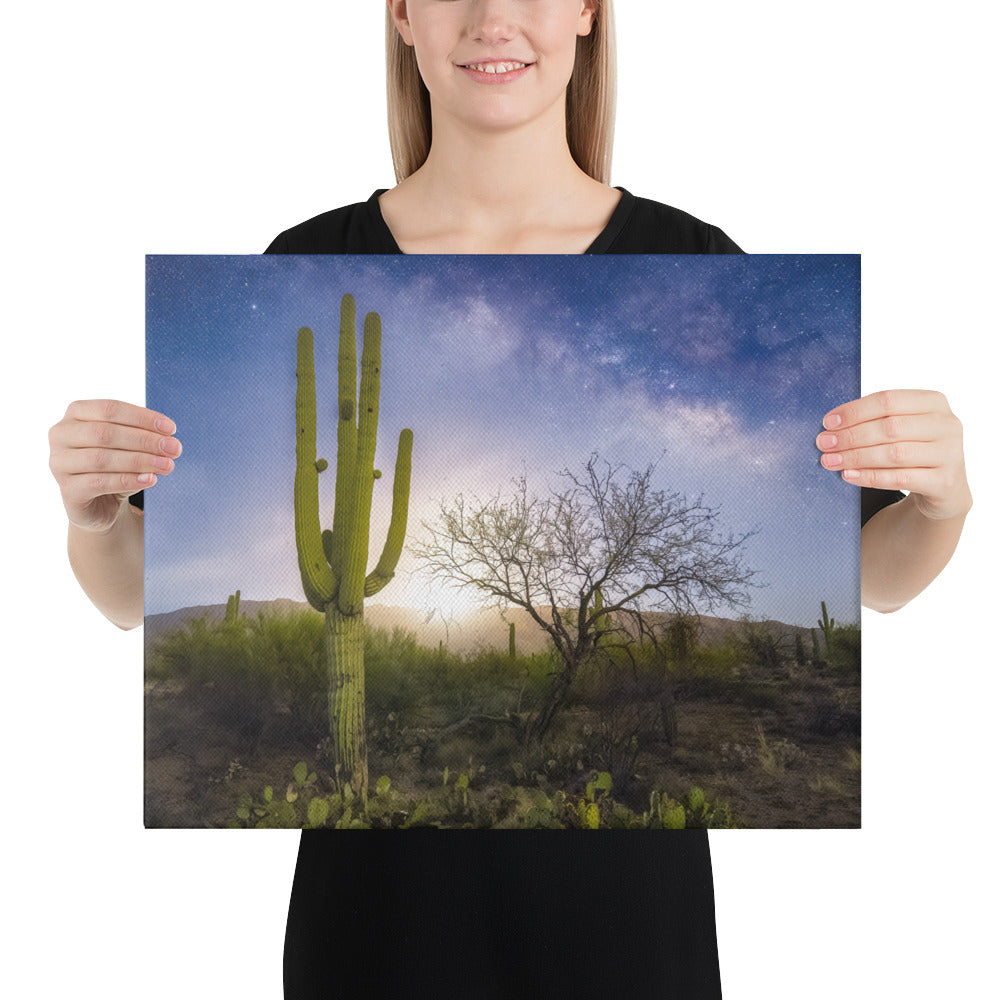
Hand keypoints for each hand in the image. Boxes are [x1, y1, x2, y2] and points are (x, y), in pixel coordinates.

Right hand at [49, 399, 181, 532]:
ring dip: (140, 461)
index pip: (110, 409)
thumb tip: (168, 440)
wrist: (101, 503)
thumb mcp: (128, 446)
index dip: (142, 417)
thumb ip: (142, 437)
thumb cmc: (115, 465)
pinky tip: (150, 479)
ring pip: (102, 458)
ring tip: (167, 465)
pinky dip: (128, 480)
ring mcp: (59, 463)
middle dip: (145, 440)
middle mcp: (61, 435)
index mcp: (76, 414)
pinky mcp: (67, 490)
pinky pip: (99, 483)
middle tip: (174, 448)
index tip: (171, 429)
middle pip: (106, 433)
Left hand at [816, 389, 970, 520]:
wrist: (945, 488)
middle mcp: (947, 425)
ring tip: (829, 461)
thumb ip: (875, 420)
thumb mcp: (902, 428)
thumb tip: (831, 425)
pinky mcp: (945, 482)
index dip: (855, 411)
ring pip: (894, 453)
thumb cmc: (914, 451)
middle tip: (824, 443)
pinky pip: (900, 479)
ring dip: (856, 457)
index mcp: (934, 402)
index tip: (828, 422)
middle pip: (890, 427)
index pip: (889, 400)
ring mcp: (950, 454)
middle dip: (851, 436)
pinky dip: (870, 477)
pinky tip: (848, 475)